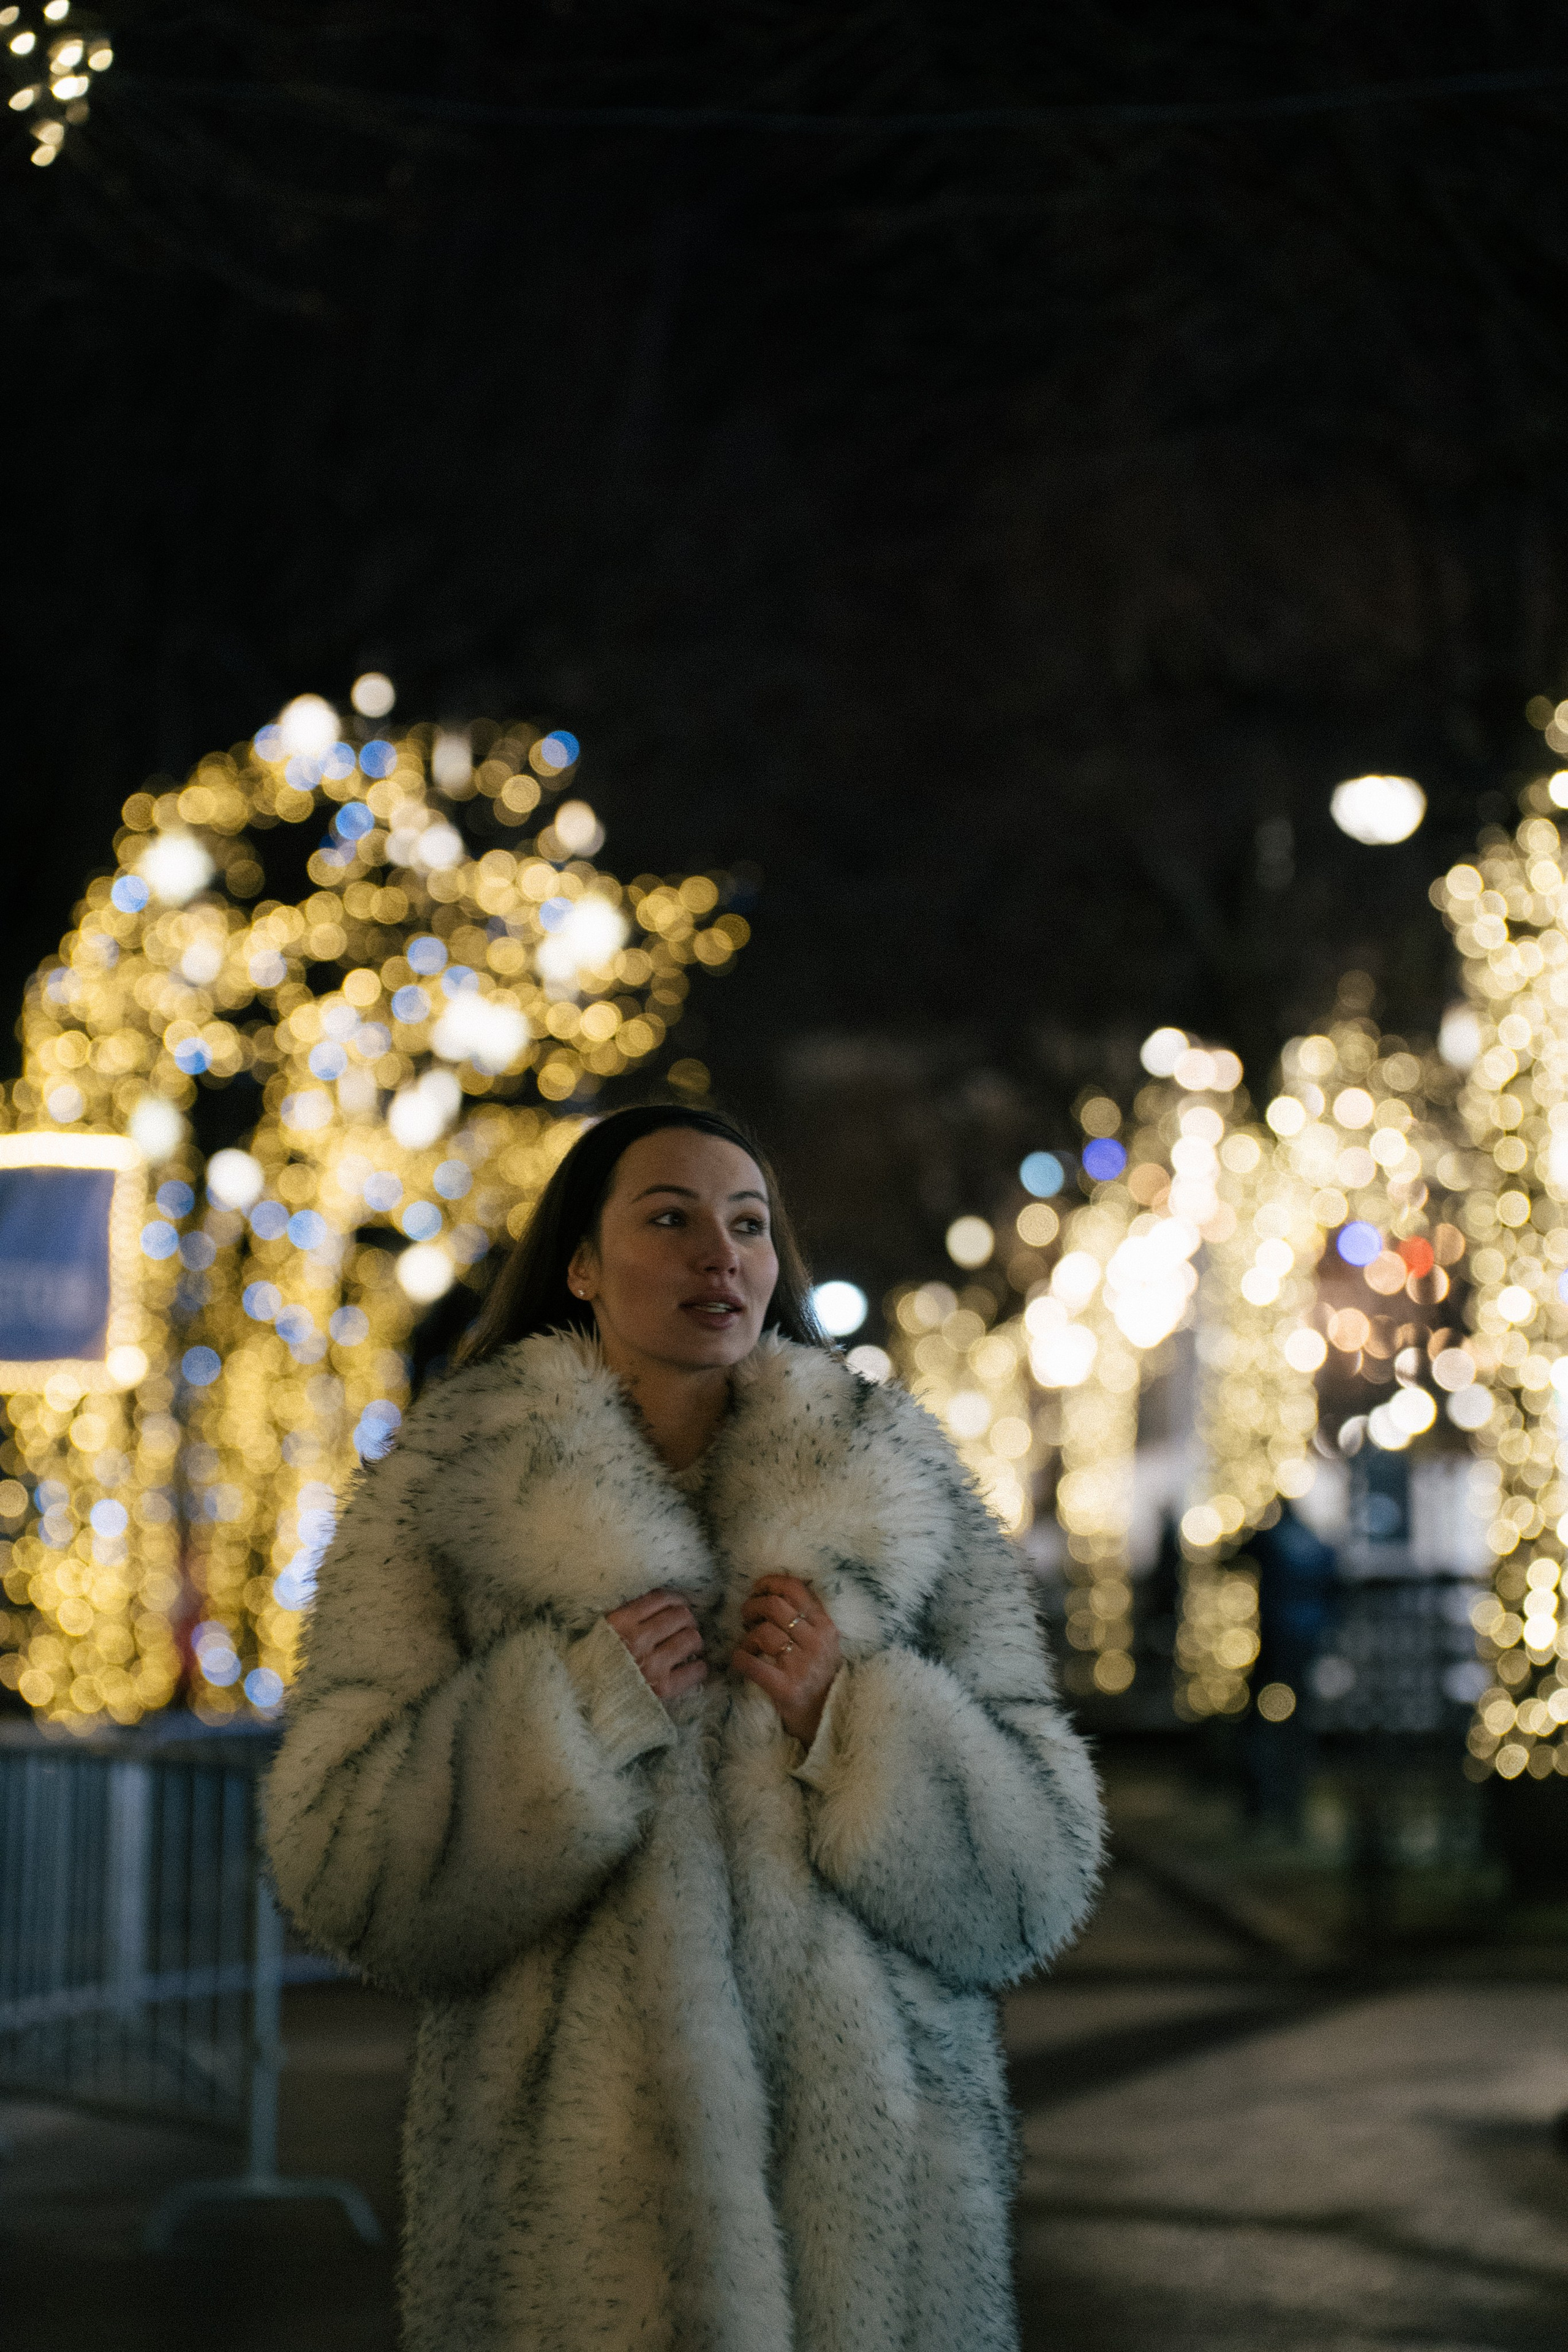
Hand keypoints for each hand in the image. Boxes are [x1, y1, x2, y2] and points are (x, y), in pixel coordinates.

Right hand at [606, 1588, 706, 1705]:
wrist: (586, 1700)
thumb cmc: (596, 1664)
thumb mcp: (604, 1630)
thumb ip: (629, 1615)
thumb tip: (664, 1605)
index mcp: (620, 1621)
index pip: (661, 1598)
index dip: (676, 1600)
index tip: (678, 1607)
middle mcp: (638, 1640)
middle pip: (681, 1616)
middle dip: (686, 1621)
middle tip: (683, 1630)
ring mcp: (652, 1664)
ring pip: (692, 1638)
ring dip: (694, 1642)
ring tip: (688, 1648)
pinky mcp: (662, 1687)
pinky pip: (696, 1670)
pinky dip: (698, 1668)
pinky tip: (692, 1668)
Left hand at [732, 1574, 840, 1746]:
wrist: (826, 1718)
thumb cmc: (819, 1676)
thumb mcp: (824, 1642)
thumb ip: (807, 1618)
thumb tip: (773, 1592)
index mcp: (826, 1626)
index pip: (795, 1588)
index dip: (769, 1583)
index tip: (757, 1590)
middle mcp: (816, 1642)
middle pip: (774, 1606)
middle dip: (752, 1606)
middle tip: (747, 1617)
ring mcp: (801, 1665)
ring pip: (762, 1632)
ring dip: (747, 1636)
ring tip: (749, 1644)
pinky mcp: (784, 1687)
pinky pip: (750, 1662)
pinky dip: (739, 1657)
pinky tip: (742, 1660)